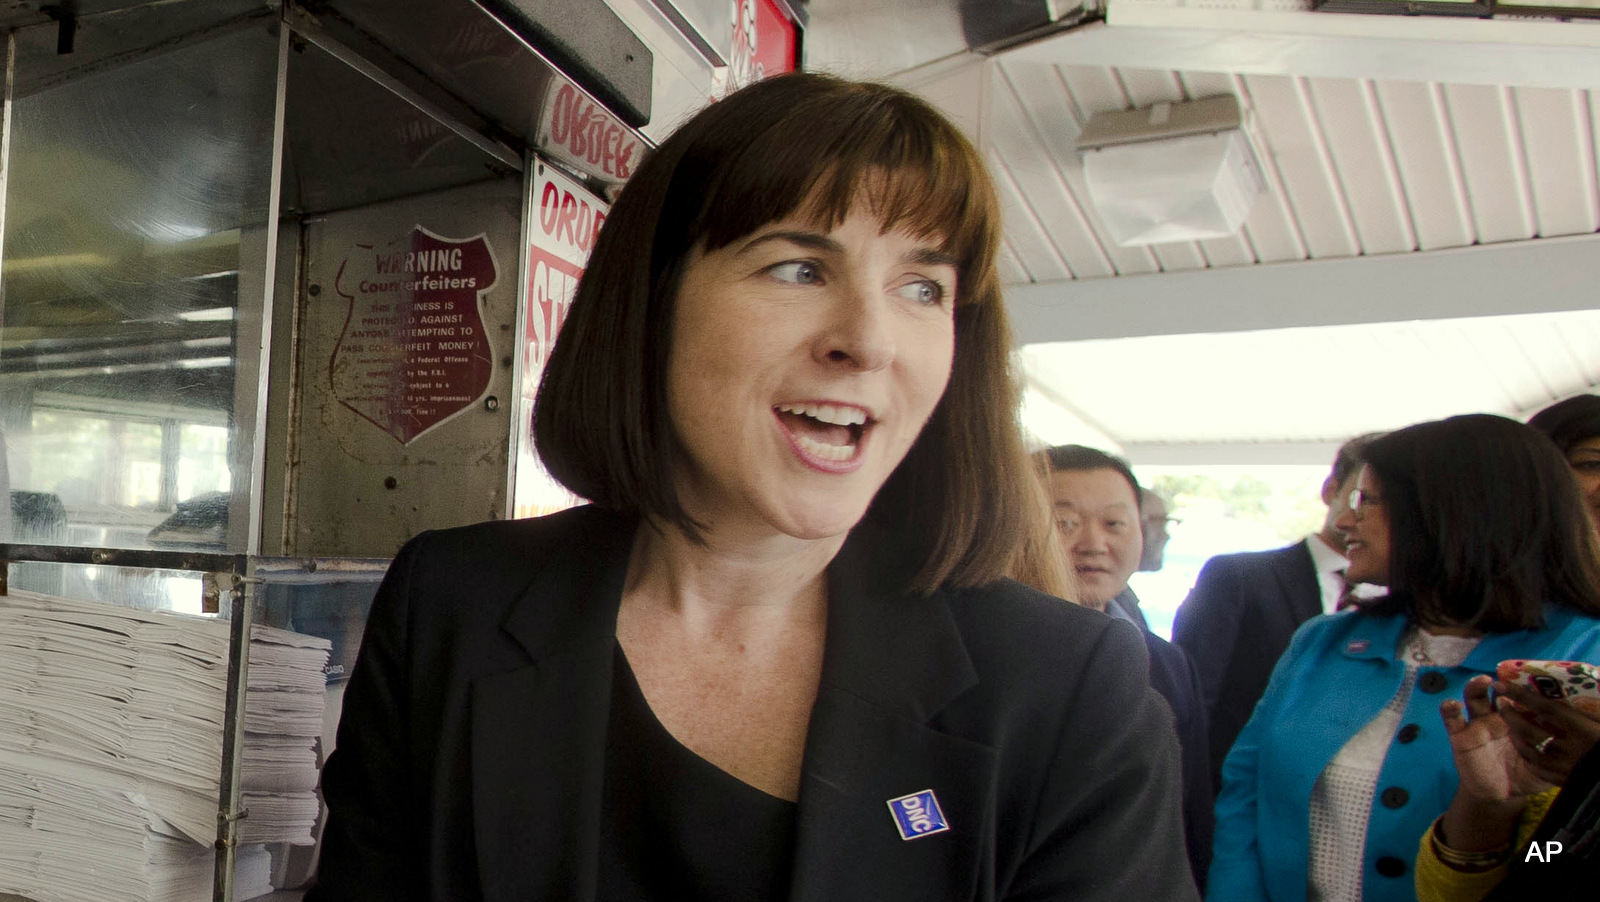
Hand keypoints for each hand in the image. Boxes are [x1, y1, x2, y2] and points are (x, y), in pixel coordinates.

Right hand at [1439, 675, 1553, 803]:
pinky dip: (1448, 709)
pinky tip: (1451, 705)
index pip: (1521, 699)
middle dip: (1500, 682)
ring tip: (1482, 681)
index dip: (1524, 689)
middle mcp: (1498, 717)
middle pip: (1496, 692)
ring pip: (1473, 698)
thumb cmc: (1524, 775)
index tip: (1530, 682)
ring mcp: (1478, 724)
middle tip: (1506, 679)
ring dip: (1475, 687)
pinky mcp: (1460, 736)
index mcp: (1519, 720)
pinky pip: (1451, 720)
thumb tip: (1573, 746)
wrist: (1499, 794)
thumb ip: (1554, 753)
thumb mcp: (1544, 764)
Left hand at [1495, 678, 1599, 785]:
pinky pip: (1539, 770)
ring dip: (1516, 736)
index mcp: (1585, 730)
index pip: (1546, 708)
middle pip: (1531, 730)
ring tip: (1509, 725)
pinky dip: (1528, 757)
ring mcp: (1567, 768)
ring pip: (1530, 751)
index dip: (1521, 695)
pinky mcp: (1566, 783)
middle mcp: (1572, 749)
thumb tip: (1583, 683)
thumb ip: (1588, 707)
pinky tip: (1525, 748)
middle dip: (1511, 715)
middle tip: (1500, 702)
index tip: (1502, 685)